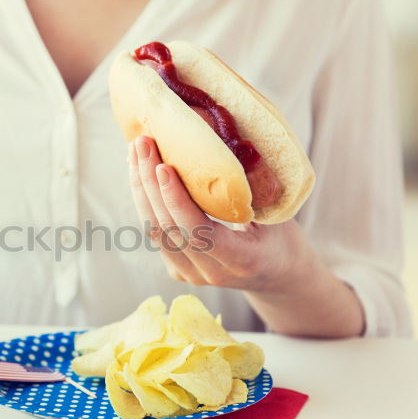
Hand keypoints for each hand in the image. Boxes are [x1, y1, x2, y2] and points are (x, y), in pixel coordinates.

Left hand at [127, 136, 363, 336]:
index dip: (176, 200)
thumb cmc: (282, 238)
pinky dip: (145, 201)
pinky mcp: (178, 269)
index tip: (163, 166)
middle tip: (143, 143)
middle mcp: (210, 273)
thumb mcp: (277, 215)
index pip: (198, 232)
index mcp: (241, 260)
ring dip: (141, 189)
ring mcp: (190, 274)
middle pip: (168, 228)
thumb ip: (251, 190)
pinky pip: (155, 233)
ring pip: (154, 231)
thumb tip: (226, 141)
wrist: (279, 276)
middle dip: (150, 183)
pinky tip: (139, 172)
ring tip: (136, 151)